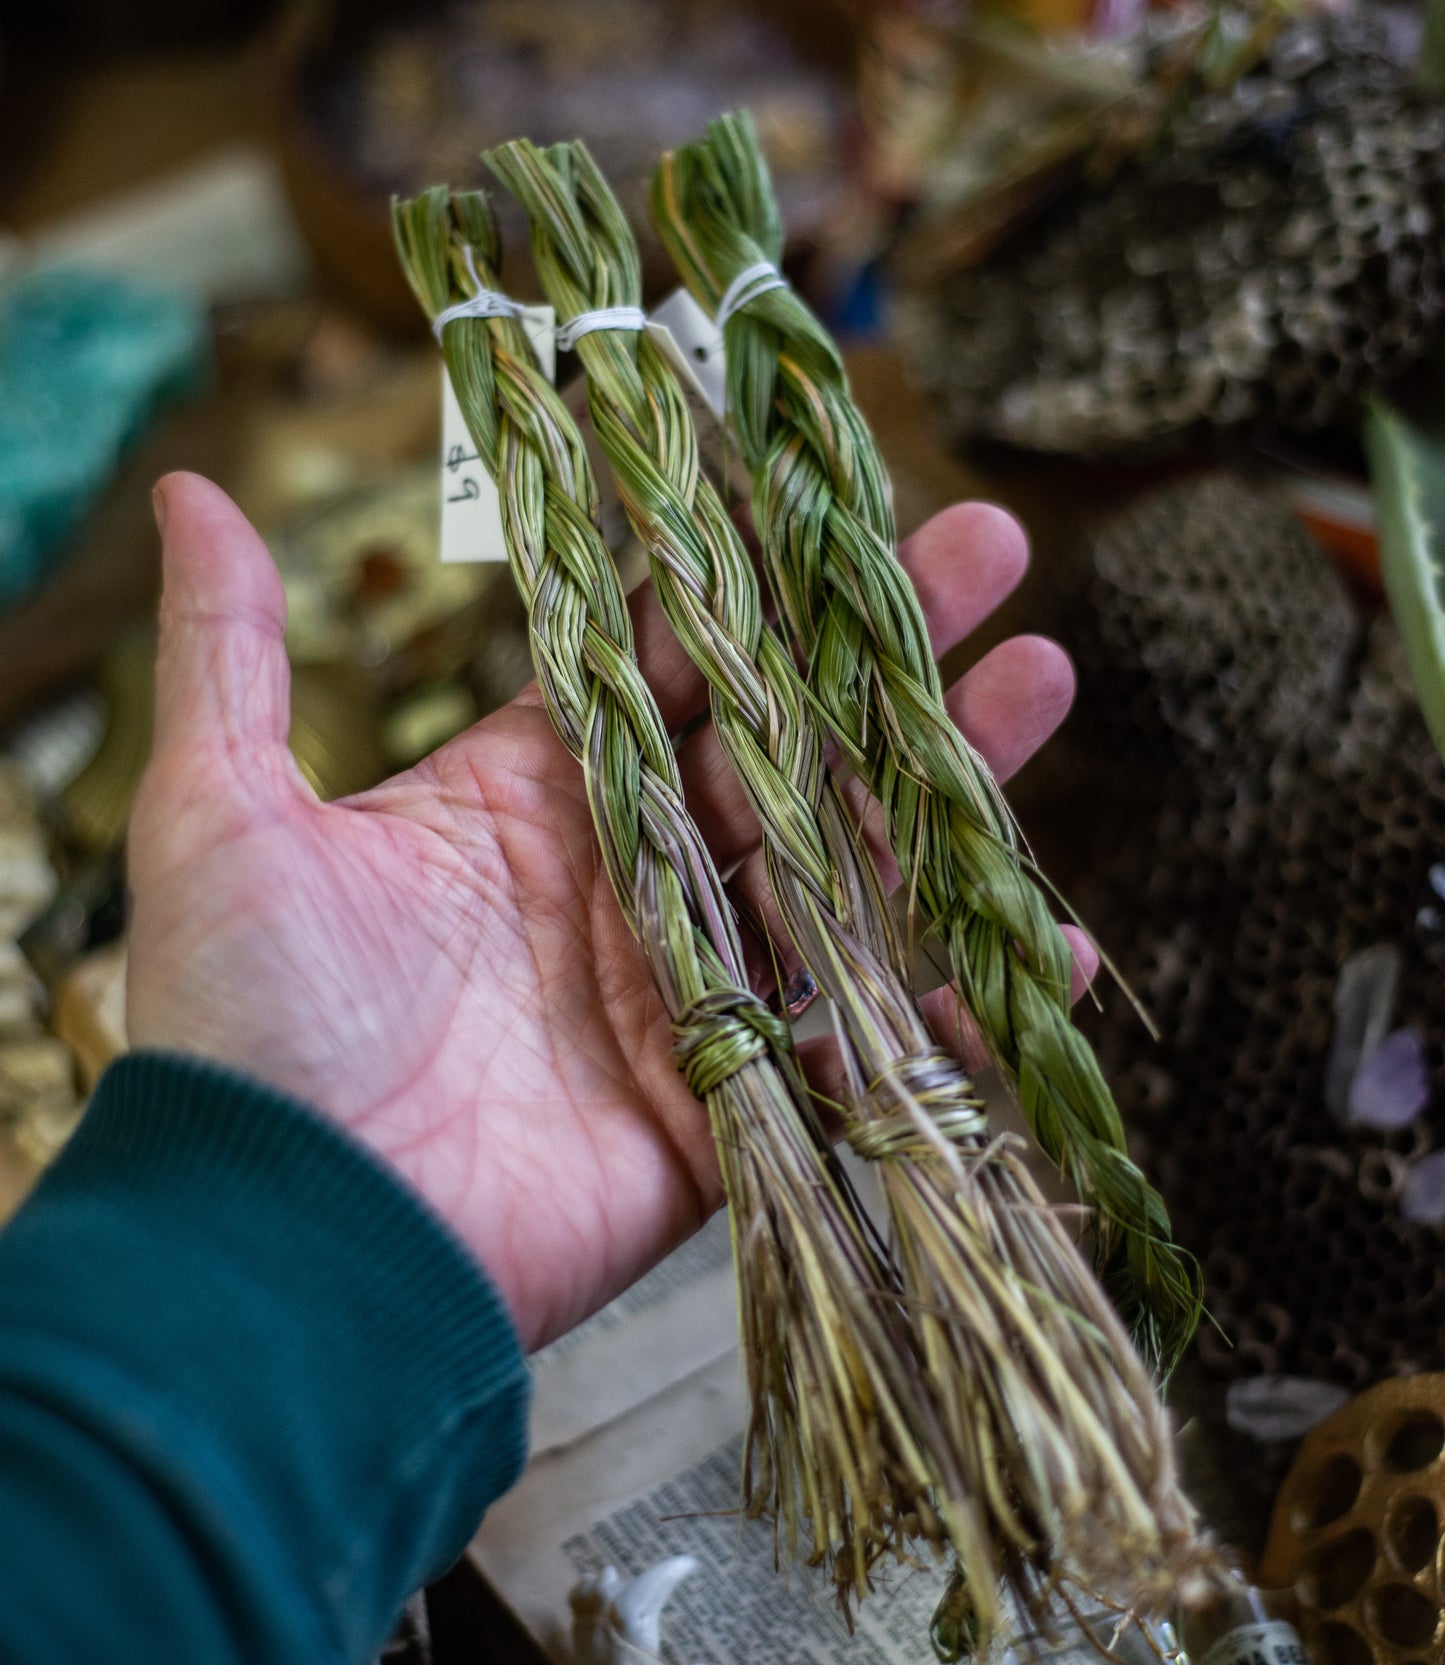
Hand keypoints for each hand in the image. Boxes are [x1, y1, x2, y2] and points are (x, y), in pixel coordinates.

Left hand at [128, 472, 1090, 1349]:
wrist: (288, 1241)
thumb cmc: (247, 1025)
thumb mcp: (223, 812)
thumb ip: (233, 652)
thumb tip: (190, 492)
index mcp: (529, 799)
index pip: (669, 668)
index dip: (757, 589)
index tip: (842, 509)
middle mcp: (623, 883)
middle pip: (785, 750)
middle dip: (885, 656)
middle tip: (991, 557)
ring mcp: (688, 993)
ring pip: (846, 874)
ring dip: (945, 787)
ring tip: (1043, 683)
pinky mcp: (728, 1106)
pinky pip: (860, 1049)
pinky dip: (954, 1008)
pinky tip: (1047, 942)